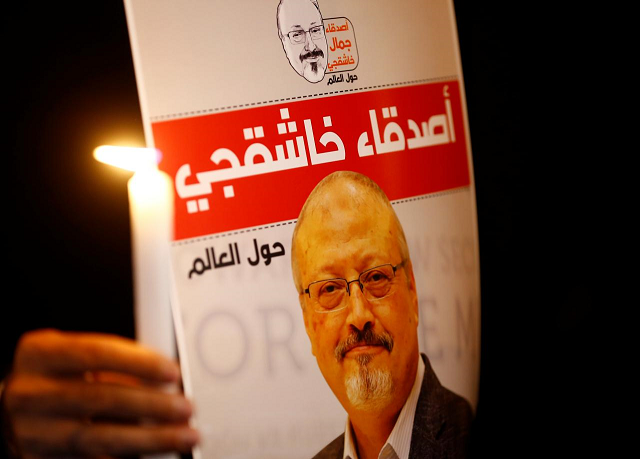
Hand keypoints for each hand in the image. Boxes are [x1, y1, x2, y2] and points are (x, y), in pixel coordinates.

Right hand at [2, 329, 198, 457]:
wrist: (8, 414)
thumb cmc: (52, 378)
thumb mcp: (72, 357)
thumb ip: (113, 363)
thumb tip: (165, 377)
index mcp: (40, 353)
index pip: (96, 353)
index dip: (139, 362)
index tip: (172, 371)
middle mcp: (30, 393)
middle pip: (101, 398)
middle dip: (152, 404)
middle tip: (186, 407)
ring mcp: (31, 432)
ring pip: (99, 439)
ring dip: (150, 439)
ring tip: (184, 435)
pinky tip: (154, 454)